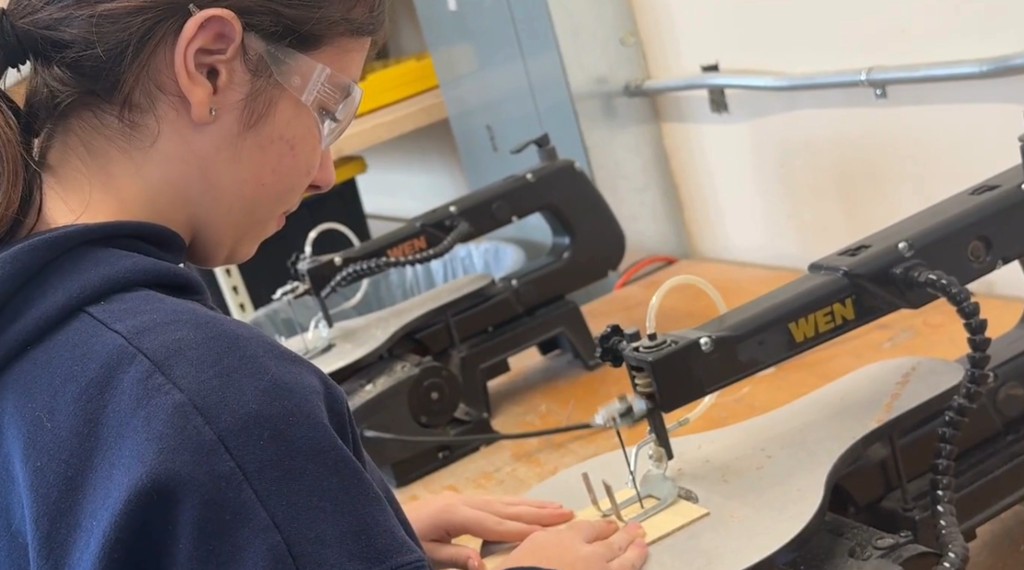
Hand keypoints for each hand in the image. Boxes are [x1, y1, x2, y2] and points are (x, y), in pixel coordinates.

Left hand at [404, 491, 574, 569]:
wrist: (379, 523)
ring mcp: (461, 500)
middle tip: (568, 513)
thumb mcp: (425, 555)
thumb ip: (456, 558)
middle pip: (507, 508)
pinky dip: (514, 504)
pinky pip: (493, 502)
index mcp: (455, 513)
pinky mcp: (458, 503)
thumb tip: (482, 564)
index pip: (499, 524)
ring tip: (557, 507)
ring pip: (503, 502)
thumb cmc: (402, 539)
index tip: (553, 531)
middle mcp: (462, 502)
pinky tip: (526, 506)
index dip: (527, 529)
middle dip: (539, 512)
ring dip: (531, 505)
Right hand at [495, 519, 647, 569]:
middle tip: (636, 529)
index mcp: (566, 539)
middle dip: (625, 534)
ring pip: (625, 561)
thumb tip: (552, 542)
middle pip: (612, 542)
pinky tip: (636, 567)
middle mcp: (588, 554)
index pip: (589, 529)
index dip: (601, 527)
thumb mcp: (527, 548)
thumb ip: (545, 542)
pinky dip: (632, 569)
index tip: (609, 525)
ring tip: (644, 545)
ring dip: (636, 552)